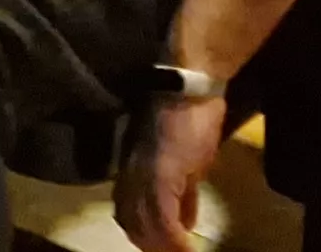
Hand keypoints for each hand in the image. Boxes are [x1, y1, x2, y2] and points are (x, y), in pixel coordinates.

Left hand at [114, 92, 227, 251]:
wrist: (191, 84)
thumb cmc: (190, 115)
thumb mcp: (187, 163)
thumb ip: (183, 194)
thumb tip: (187, 223)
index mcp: (134, 171)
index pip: (129, 213)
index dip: (145, 236)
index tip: (162, 248)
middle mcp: (131, 175)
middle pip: (133, 223)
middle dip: (153, 245)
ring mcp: (144, 175)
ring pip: (144, 224)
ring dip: (162, 247)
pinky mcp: (160, 174)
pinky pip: (162, 217)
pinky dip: (173, 240)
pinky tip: (186, 249)